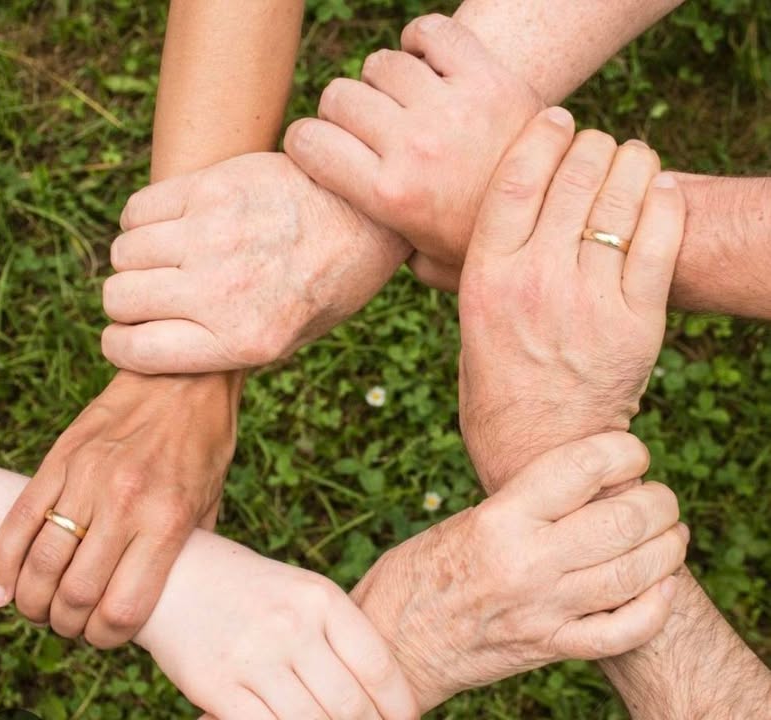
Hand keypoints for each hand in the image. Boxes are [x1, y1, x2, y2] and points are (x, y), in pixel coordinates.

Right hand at [0, 371, 241, 647]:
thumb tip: (166, 593)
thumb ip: (187, 550)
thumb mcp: (211, 500)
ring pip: (40, 564)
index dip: (107, 638)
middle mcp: (125, 503)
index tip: (106, 635)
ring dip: (33, 601)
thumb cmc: (204, 442)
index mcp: (167, 520)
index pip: (123, 608)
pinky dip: (4, 564)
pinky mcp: (60, 458)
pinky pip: (18, 521)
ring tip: (41, 607)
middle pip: (75, 595)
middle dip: (68, 625)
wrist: (183, 377)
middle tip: (72, 623)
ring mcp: (87, 479)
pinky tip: (6, 588)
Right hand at [101, 152, 410, 373]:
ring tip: (168, 258)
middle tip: (153, 295)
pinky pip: (138, 209)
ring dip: (136, 260)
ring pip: (124, 253)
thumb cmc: (329, 283)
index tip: (128, 336)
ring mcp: (213, 235)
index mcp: (244, 340)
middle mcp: (222, 291)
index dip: (121, 345)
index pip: (134, 351)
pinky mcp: (212, 188)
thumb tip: (160, 347)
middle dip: (127, 303)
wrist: (367, 215)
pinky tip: (172, 225)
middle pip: (119, 298)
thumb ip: (226, 348)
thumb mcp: (291, 339)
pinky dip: (142, 221)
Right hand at [136, 531, 418, 719]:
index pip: (377, 665)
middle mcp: (291, 626)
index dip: (398, 704)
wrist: (178, 576)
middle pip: (350, 704)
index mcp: (320, 598)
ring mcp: (253, 657)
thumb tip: (381, 692)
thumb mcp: (303, 593)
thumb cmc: (253, 590)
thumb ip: (339, 635)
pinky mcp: (217, 686)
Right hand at [284, 14, 542, 290]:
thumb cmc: (484, 244)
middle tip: (366, 129)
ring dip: (383, 81)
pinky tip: (427, 64)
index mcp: (390, 196)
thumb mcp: (428, 265)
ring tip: (403, 103)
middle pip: (339, 96)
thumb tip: (356, 238)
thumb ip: (385, 249)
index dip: (305, 142)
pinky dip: (421, 41)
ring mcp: (451, 108)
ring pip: (381, 64)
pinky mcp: (488, 77)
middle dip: (341, 112)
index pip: (309, 142)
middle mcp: (414, 147)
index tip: (318, 147)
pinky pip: (432, 33)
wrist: (560, 216)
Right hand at [352, 433, 687, 711]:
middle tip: (659, 496)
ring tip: (671, 533)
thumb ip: (523, 505)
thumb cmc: (418, 571)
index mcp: (499, 519)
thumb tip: (583, 484)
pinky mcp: (549, 647)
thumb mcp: (464, 520)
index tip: (632, 451)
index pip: (581, 468)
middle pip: (622, 521)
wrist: (393, 642)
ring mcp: (543, 610)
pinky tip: (661, 586)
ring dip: (667, 549)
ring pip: (634, 574)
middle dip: (658, 502)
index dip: (623, 451)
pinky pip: (621, 632)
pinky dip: (654, 608)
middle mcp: (526, 562)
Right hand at [457, 109, 684, 489]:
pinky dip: (664, 203)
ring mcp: (588, 300)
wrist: (540, 448)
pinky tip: (660, 189)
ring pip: (620, 199)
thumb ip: (468, 269)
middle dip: (590, 144)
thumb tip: (460, 222)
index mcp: (486, 277)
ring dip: (631, 164)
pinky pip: (659, 241)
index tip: (556, 117)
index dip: (541, 135)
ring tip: (632, 159)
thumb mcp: (467, 321)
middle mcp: (535, 281)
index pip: (516, 178)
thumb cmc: (496, 383)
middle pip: (573, 177)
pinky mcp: (636, 322)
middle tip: (596, 144)